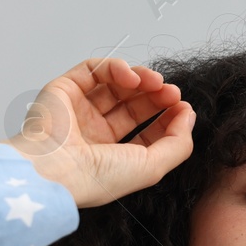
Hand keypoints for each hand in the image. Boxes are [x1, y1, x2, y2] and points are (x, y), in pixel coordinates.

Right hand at [3, 58, 194, 208]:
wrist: (56, 169)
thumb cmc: (97, 177)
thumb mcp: (152, 167)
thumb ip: (178, 143)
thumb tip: (188, 116)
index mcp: (111, 156)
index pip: (144, 130)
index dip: (166, 117)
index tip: (182, 109)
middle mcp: (94, 134)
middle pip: (133, 105)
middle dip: (156, 96)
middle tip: (172, 93)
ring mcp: (78, 111)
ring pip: (116, 85)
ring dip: (141, 79)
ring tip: (157, 83)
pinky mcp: (64, 89)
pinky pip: (94, 70)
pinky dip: (116, 68)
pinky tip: (132, 77)